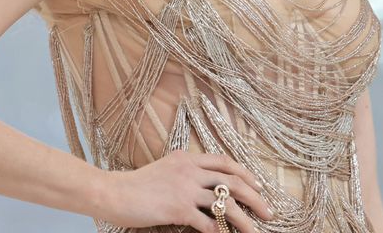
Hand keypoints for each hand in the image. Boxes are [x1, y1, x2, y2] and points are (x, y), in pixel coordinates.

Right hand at [92, 151, 272, 232]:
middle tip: (268, 211)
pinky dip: (219, 231)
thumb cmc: (137, 184)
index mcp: (187, 158)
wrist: (113, 192)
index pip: (224, 162)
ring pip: (224, 203)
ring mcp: (184, 189)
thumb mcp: (165, 168)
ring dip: (244, 220)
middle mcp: (189, 170)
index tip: (258, 185)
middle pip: (232, 181)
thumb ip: (186, 171)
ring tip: (256, 231)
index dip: (245, 174)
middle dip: (255, 197)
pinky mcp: (177, 208)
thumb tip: (207, 182)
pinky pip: (207, 221)